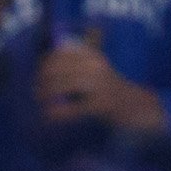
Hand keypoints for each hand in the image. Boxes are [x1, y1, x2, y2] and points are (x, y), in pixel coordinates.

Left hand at [35, 32, 166, 133]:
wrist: (134, 104)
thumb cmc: (107, 85)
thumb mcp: (95, 65)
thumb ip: (77, 57)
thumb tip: (50, 54)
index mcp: (93, 55)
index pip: (60, 55)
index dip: (44, 64)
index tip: (39, 74)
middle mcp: (96, 66)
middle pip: (57, 70)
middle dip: (42, 81)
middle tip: (36, 91)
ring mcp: (99, 85)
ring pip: (62, 87)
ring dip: (46, 95)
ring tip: (41, 101)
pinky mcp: (100, 104)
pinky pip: (71, 109)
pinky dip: (57, 113)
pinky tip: (49, 115)